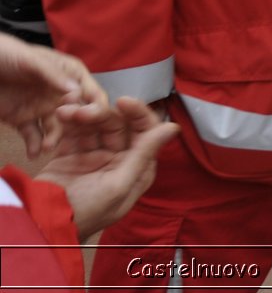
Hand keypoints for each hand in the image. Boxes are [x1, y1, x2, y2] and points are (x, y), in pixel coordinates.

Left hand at [0, 35, 106, 157]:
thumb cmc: (8, 54)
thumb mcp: (31, 60)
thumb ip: (52, 75)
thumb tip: (76, 91)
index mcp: (69, 74)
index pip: (90, 91)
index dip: (94, 105)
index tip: (91, 118)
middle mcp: (60, 93)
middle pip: (75, 114)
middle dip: (74, 128)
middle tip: (66, 134)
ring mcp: (42, 107)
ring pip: (55, 127)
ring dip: (53, 139)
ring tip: (46, 147)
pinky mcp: (24, 119)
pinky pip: (32, 135)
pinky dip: (34, 145)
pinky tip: (34, 153)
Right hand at [38, 96, 179, 236]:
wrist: (40, 226)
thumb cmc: (85, 213)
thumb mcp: (118, 185)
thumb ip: (144, 154)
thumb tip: (173, 127)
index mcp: (137, 168)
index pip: (146, 133)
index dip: (138, 114)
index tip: (123, 102)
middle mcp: (118, 160)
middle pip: (119, 126)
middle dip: (103, 114)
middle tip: (85, 110)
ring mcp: (93, 156)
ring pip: (96, 125)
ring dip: (84, 114)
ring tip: (67, 111)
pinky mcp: (69, 155)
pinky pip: (74, 131)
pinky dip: (69, 120)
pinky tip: (62, 112)